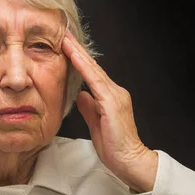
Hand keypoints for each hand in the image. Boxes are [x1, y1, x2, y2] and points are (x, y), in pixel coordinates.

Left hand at [62, 30, 157, 192]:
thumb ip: (89, 108)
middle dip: (77, 49)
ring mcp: (115, 96)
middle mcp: (114, 92)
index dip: (78, 58)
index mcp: (110, 97)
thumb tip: (81, 94)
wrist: (131, 162)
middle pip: (92, 66)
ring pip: (93, 70)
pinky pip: (95, 81)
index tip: (66, 44)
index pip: (91, 73)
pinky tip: (75, 57)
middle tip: (63, 32)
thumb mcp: (96, 124)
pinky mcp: (112, 102)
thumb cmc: (115, 148)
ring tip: (65, 39)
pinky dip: (84, 67)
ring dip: (78, 53)